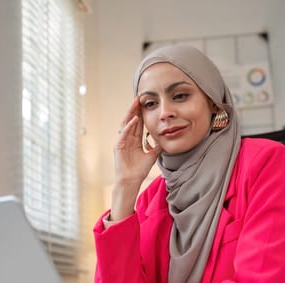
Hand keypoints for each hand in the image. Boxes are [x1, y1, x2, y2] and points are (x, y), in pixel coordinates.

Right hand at [110, 98, 161, 221]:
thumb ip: (157, 147)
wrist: (131, 181)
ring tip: (136, 103)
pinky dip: (129, 126)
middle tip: (139, 97)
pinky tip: (135, 119)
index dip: (141, 113)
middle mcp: (127, 139)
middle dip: (135, 109)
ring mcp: (122, 142)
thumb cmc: (139, 171)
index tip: (145, 103)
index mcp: (134, 140)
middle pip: (131, 120)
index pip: (138, 124)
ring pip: (126, 124)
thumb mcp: (152, 156)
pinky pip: (124, 134)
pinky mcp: (118, 147)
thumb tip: (166, 141)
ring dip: (131, 113)